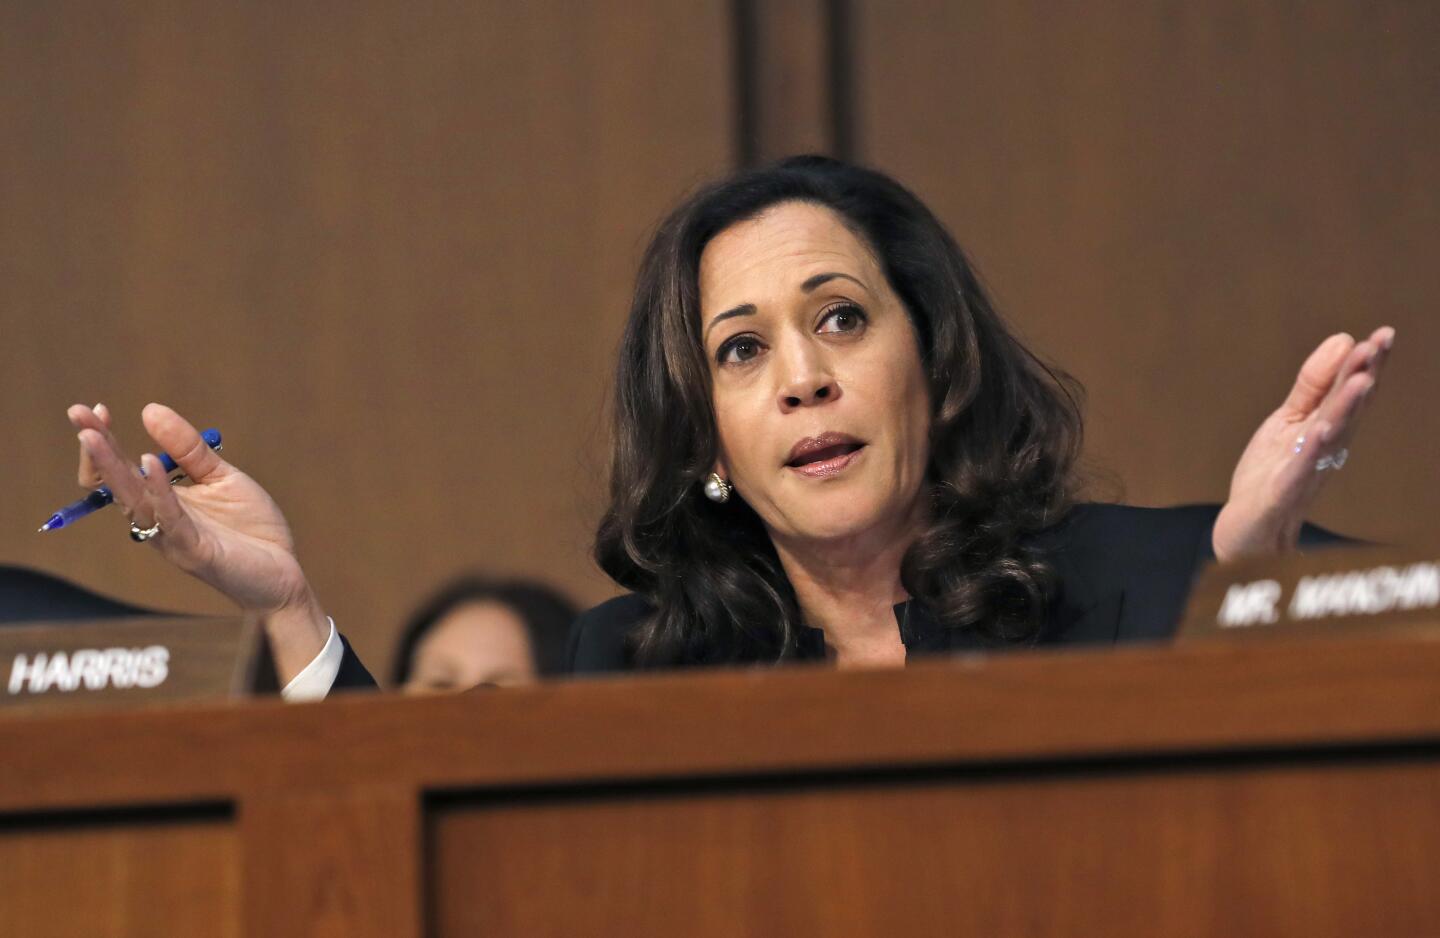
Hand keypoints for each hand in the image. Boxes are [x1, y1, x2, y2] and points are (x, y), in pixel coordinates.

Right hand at [69, 402, 328, 678]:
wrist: (283, 573)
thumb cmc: (250, 528)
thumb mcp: (222, 477)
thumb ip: (189, 449)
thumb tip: (150, 410)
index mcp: (162, 501)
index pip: (124, 468)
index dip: (107, 440)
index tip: (96, 409)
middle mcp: (158, 520)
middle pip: (117, 482)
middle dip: (97, 448)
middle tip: (76, 413)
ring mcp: (173, 537)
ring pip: (133, 501)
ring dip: (112, 467)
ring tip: (93, 436)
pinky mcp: (195, 551)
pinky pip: (171, 519)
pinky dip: (159, 491)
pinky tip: (149, 463)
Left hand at [1211, 326, 1393, 560]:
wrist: (1252, 527)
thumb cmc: (1274, 472)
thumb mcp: (1289, 420)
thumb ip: (1312, 385)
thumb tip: (1342, 340)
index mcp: (1328, 426)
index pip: (1351, 390)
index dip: (1368, 363)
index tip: (1384, 334)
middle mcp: (1327, 446)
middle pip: (1349, 407)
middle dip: (1365, 374)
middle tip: (1380, 343)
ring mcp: (1309, 468)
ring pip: (1332, 434)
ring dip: (1348, 406)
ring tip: (1362, 378)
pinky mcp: (1286, 489)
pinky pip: (1302, 467)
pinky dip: (1312, 449)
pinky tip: (1321, 429)